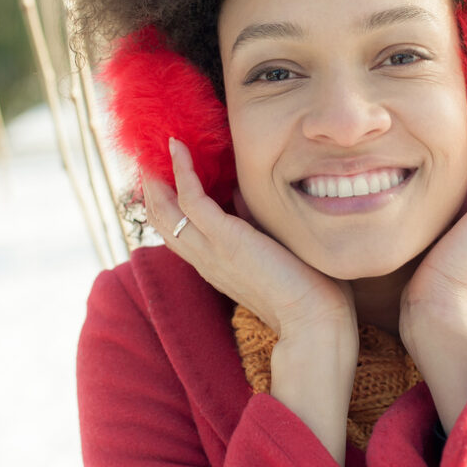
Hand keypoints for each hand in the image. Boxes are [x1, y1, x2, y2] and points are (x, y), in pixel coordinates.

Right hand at [142, 137, 355, 336]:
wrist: (315, 321)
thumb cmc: (306, 291)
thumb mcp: (272, 252)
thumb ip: (252, 226)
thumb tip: (241, 194)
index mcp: (216, 265)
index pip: (177, 233)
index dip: (166, 203)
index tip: (165, 174)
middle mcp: (205, 259)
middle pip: (161, 220)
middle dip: (152, 186)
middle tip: (151, 153)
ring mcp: (211, 250)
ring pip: (164, 210)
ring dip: (157, 175)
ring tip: (158, 145)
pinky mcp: (225, 238)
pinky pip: (190, 198)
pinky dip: (181, 170)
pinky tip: (179, 147)